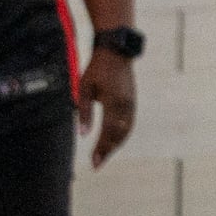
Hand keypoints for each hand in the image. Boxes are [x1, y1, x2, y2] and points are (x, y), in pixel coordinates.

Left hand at [74, 49, 136, 167]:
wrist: (116, 52)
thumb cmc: (97, 69)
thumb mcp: (84, 89)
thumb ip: (84, 112)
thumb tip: (83, 134)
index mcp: (113, 102)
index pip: (108, 131)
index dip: (101, 148)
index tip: (94, 161)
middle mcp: (126, 105)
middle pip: (119, 135)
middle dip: (108, 150)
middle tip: (97, 163)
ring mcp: (131, 103)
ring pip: (126, 130)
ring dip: (116, 144)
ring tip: (105, 155)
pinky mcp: (132, 101)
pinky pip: (129, 123)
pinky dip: (122, 135)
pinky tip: (114, 140)